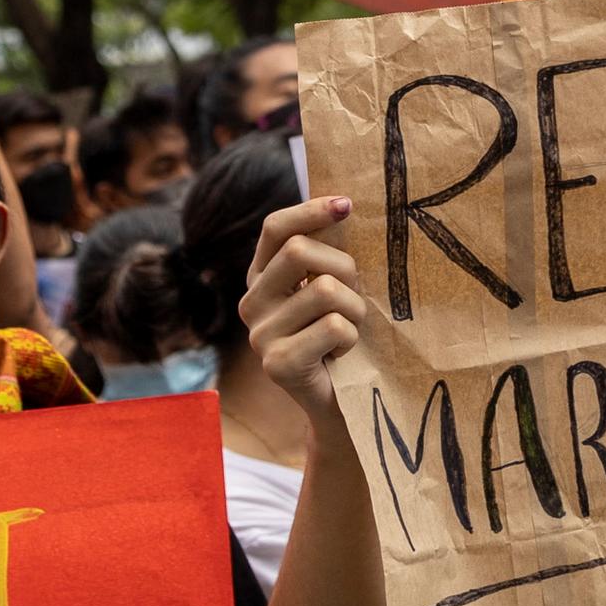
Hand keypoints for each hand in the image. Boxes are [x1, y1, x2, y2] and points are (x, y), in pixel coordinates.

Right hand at [242, 195, 364, 419]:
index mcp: (261, 278)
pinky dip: (351, 340)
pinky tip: (339, 355)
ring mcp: (259, 335)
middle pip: (300, 252)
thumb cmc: (342, 336)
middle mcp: (251, 303)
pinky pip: (334, 327)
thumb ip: (327, 253)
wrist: (342, 402)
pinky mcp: (277, 364)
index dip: (310, 211)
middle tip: (354, 298)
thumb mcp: (333, 288)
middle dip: (344, 268)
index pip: (275, 228)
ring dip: (355, 311)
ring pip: (326, 291)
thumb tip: (344, 204)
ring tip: (347, 332)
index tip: (348, 205)